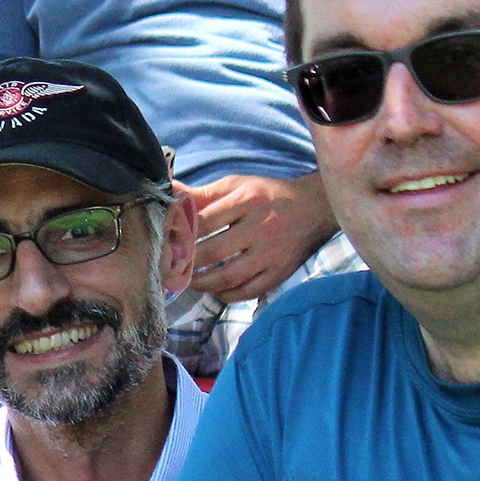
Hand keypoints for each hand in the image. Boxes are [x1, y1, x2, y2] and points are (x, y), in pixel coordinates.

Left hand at [180, 172, 335, 302]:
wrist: (314, 208)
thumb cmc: (267, 196)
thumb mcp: (237, 186)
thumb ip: (203, 194)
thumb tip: (171, 193)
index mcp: (248, 200)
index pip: (204, 221)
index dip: (180, 235)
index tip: (165, 243)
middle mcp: (261, 227)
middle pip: (214, 251)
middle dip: (186, 262)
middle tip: (169, 268)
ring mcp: (272, 253)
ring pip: (229, 276)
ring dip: (202, 283)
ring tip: (188, 280)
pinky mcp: (279, 272)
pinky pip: (247, 291)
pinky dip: (226, 294)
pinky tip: (214, 289)